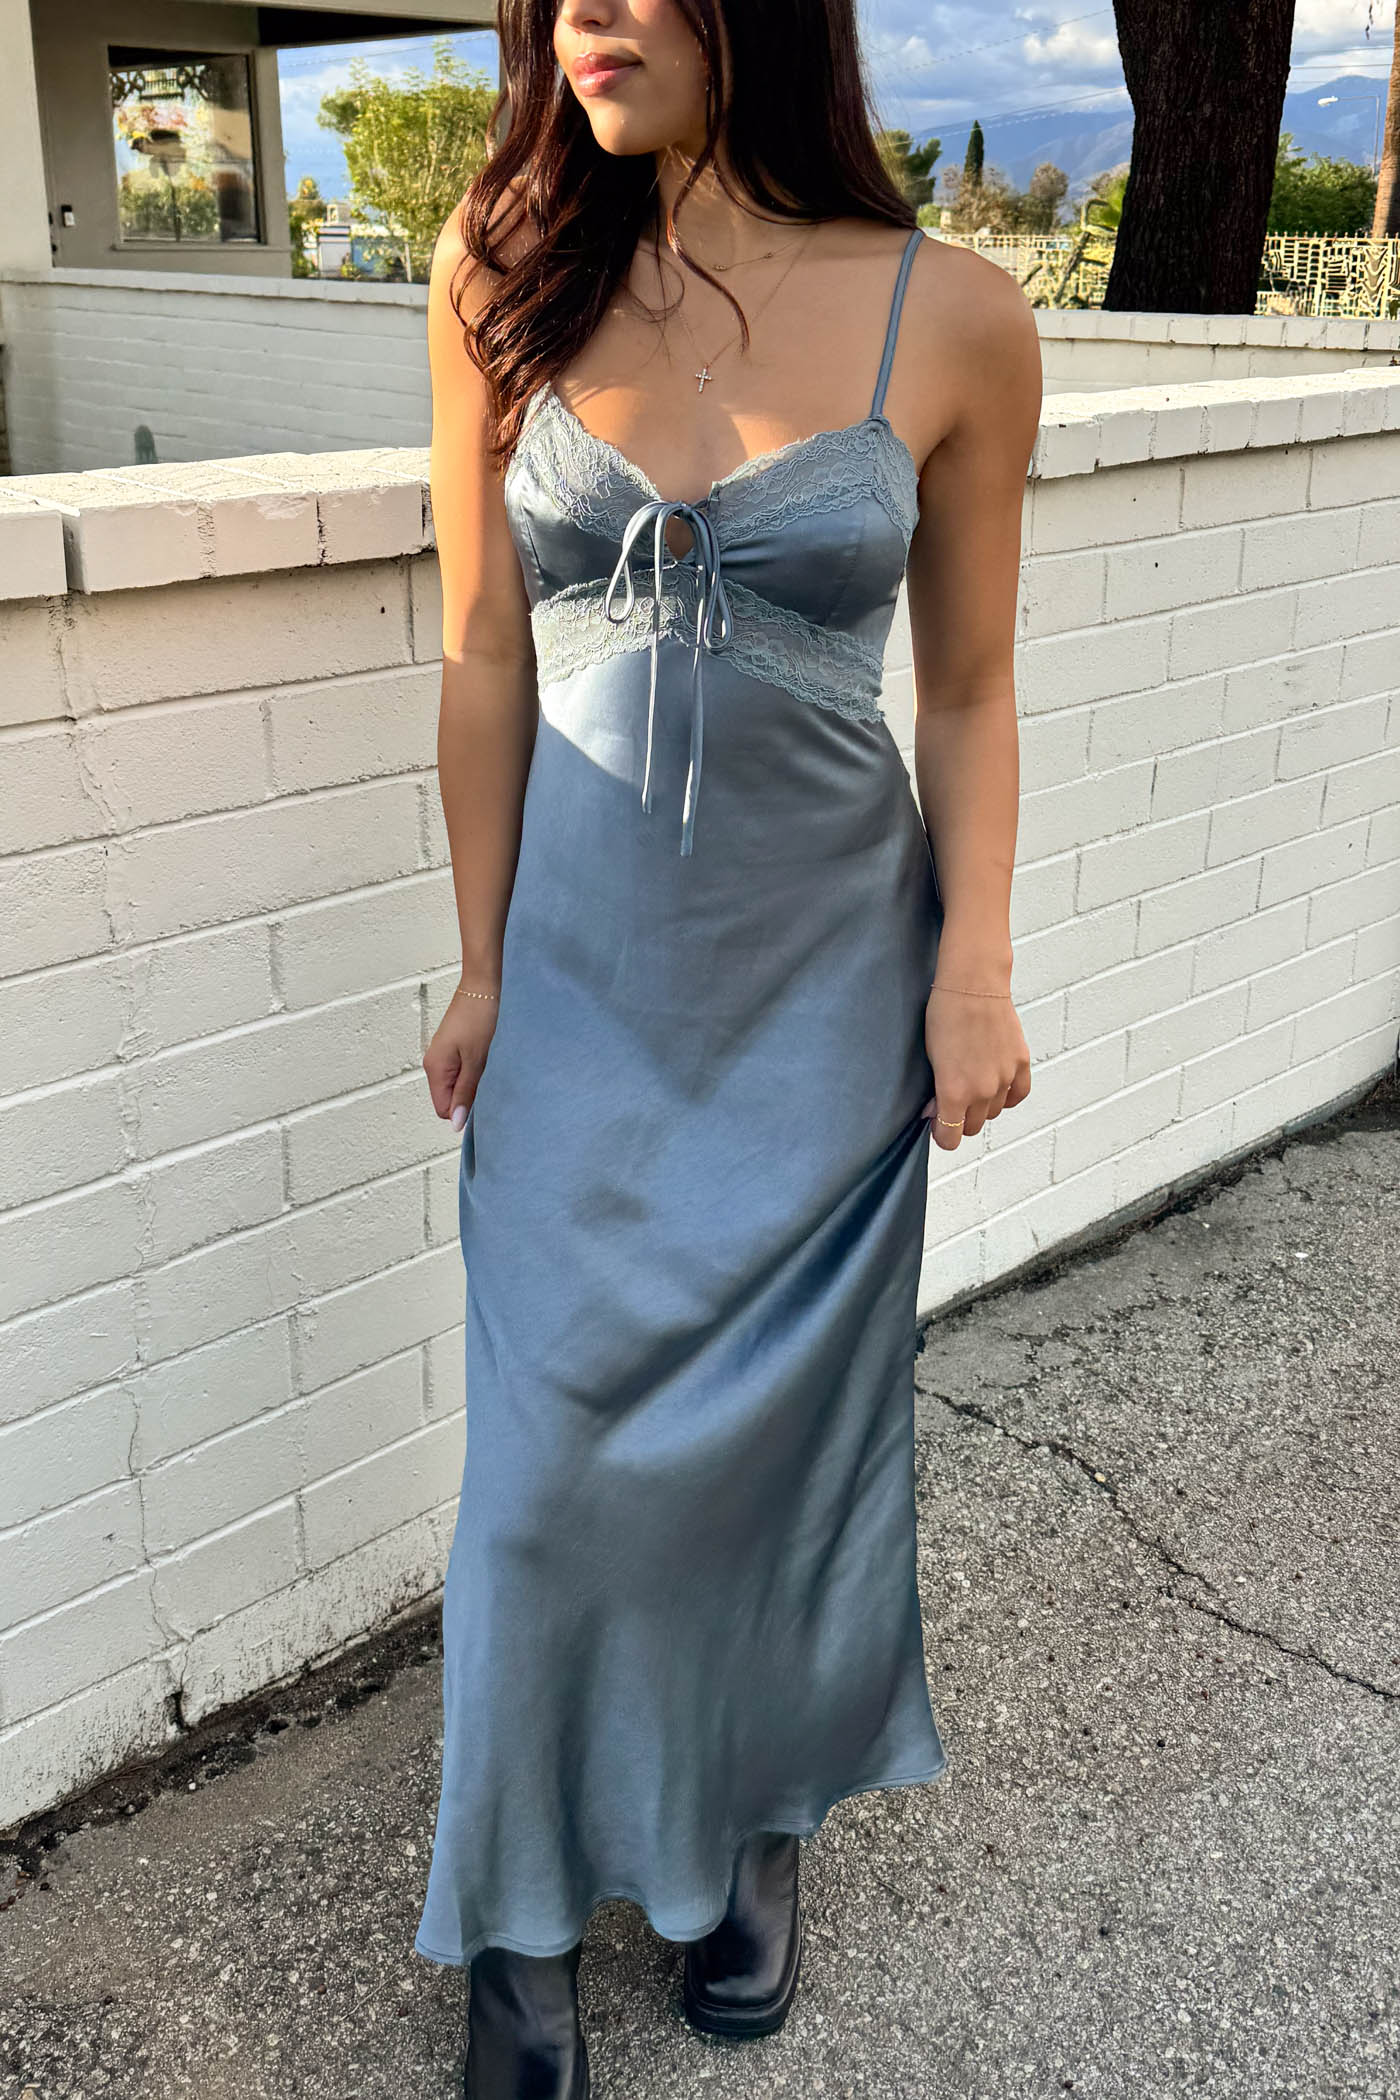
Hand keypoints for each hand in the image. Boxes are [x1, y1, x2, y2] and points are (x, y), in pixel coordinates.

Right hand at [423, 981, 498, 1131]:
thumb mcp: (477, 1060)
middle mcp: (434, 1062)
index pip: (444, 1109)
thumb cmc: (481, 1015)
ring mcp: (444, 1054)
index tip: (483, 1095)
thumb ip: (465, 1093)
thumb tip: (456, 1122)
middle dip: (470, 1095)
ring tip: (490, 1062)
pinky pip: (463, 1070)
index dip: (464, 1108)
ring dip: (475, 1080)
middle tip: (490, 1076)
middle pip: (450, 1097)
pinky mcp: (455, 1047)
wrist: (485, 984)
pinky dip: (477, 1068)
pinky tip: (488, 1055)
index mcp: (435, 1067)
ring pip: (458, 1084)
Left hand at [921, 983, 1030, 1152]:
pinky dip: (1007, 1095)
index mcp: (954, 1092)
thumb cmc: (944, 1016)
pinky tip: (997, 1085)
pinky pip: (1017, 1095)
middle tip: (951, 1100)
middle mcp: (982, 1091)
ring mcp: (1004, 1078)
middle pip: (972, 1126)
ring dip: (982, 1105)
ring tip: (972, 1082)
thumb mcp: (930, 1057)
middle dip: (959, 1119)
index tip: (937, 1125)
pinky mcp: (1020, 1063)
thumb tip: (936, 1111)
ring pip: (994, 1112)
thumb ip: (936, 1090)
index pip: (950, 1138)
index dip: (942, 1135)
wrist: (972, 985)